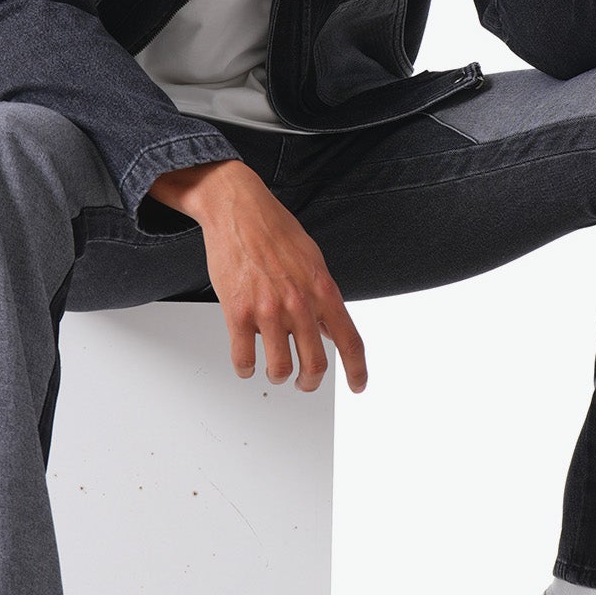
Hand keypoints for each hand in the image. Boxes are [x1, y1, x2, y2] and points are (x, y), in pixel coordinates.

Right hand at [147, 160, 367, 394]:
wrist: (239, 209)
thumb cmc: (275, 229)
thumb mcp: (313, 261)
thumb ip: (323, 296)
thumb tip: (328, 326)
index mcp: (324, 290)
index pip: (350, 342)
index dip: (357, 371)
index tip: (358, 385)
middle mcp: (300, 304)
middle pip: (315, 365)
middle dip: (310, 382)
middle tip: (304, 382)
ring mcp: (268, 311)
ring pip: (280, 369)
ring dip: (278, 376)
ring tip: (274, 370)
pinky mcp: (237, 313)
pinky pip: (244, 358)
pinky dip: (246, 368)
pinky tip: (247, 363)